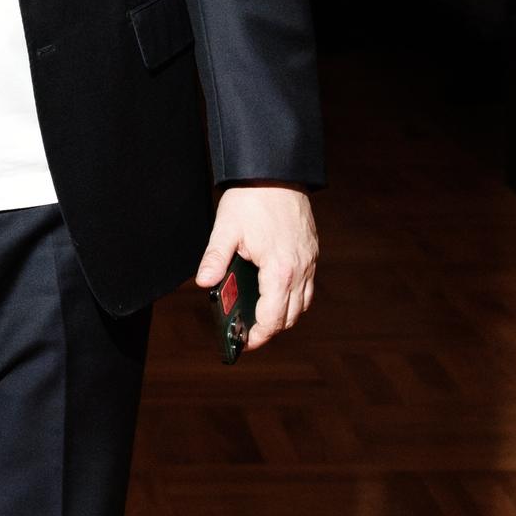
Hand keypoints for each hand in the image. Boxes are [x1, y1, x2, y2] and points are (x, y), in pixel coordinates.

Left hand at [195, 185, 316, 351]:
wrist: (277, 172)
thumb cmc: (252, 198)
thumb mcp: (226, 228)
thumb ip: (215, 258)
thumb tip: (204, 282)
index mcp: (279, 269)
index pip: (272, 317)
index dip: (258, 336)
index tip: (245, 343)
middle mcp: (300, 269)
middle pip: (290, 316)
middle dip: (270, 330)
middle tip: (249, 333)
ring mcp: (309, 261)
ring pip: (302, 304)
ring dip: (284, 315)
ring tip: (261, 317)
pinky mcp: (311, 252)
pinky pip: (307, 286)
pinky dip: (294, 298)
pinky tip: (276, 293)